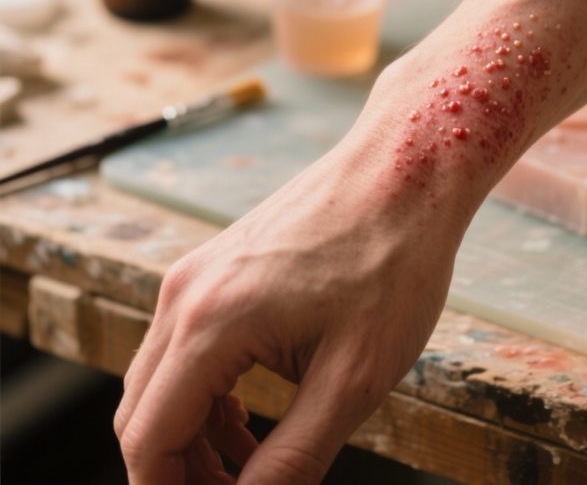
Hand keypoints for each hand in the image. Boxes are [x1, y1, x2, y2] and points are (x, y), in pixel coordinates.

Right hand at [114, 114, 463, 483]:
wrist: (409, 165)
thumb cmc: (394, 260)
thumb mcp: (354, 377)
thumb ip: (293, 457)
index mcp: (210, 323)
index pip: (148, 441)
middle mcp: (188, 291)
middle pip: (143, 413)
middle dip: (178, 471)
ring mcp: (201, 268)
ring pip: (162, 377)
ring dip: (192, 432)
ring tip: (249, 466)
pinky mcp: (223, 258)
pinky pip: (188, 340)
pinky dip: (206, 389)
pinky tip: (251, 412)